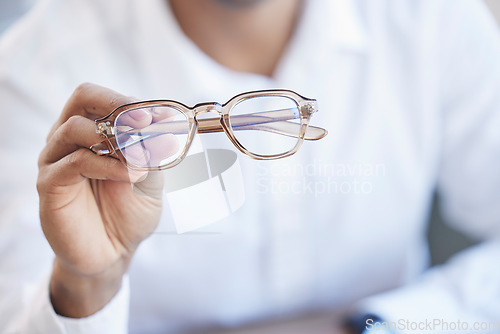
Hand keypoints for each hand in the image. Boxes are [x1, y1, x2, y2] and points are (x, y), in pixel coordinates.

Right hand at [37, 83, 162, 316]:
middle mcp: (70, 140)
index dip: (129, 100)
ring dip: (115, 139)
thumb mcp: (150, 178)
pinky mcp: (50, 185)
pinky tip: (129, 175)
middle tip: (145, 122)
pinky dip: (107, 165)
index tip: (158, 115)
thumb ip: (151, 153)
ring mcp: (56, 160)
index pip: (101, 97)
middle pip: (82, 98)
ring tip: (140, 162)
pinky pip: (75, 162)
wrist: (113, 252)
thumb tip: (158, 128)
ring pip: (75, 127)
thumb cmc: (129, 212)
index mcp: (92, 132)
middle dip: (116, 104)